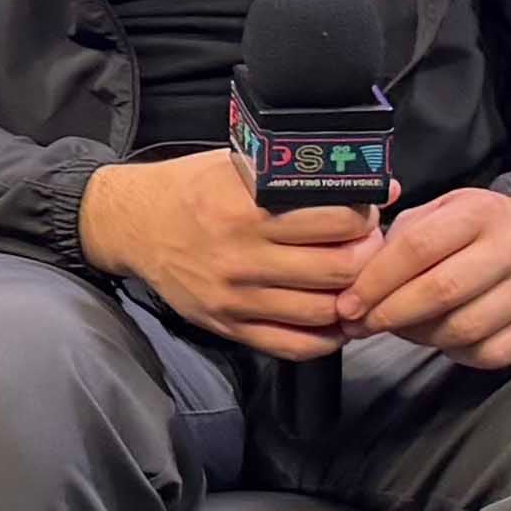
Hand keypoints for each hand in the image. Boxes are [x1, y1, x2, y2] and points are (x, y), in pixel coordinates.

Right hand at [76, 148, 374, 359]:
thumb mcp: (236, 164)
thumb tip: (378, 185)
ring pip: (322, 311)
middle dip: (365, 258)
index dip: (363, 218)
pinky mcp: (226, 325)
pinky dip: (324, 338)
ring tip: (350, 282)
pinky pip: (292, 345)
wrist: (132, 224)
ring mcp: (233, 297)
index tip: (363, 215)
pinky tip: (332, 320)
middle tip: (365, 249)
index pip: (335, 221)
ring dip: (349, 298)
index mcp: (245, 209)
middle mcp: (240, 255)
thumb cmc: (190, 189)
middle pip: (338, 270)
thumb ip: (296, 176)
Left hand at [338, 187, 510, 371]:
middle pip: (441, 292)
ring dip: (419, 336)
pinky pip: (490, 353)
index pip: (417, 248)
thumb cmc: (478, 227)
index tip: (348, 303)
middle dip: (389, 314)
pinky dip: (455, 353)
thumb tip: (354, 280)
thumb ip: (399, 239)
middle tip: (360, 325)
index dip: (375, 281)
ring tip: (396, 329)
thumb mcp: (440, 212)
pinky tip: (438, 339)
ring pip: (464, 328)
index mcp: (480, 212)